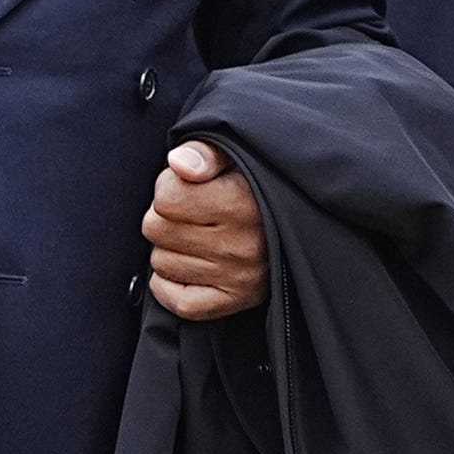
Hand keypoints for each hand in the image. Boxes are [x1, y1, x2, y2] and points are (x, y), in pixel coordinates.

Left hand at [143, 142, 265, 320]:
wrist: (297, 217)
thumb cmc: (255, 182)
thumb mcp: (235, 155)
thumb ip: (204, 151)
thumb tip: (178, 164)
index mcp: (239, 203)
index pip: (165, 198)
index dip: (168, 187)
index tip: (187, 186)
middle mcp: (241, 245)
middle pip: (156, 230)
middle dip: (165, 216)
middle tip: (189, 212)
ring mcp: (239, 277)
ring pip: (161, 263)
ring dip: (170, 248)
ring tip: (196, 235)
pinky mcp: (236, 301)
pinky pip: (180, 302)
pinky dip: (169, 286)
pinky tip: (184, 265)